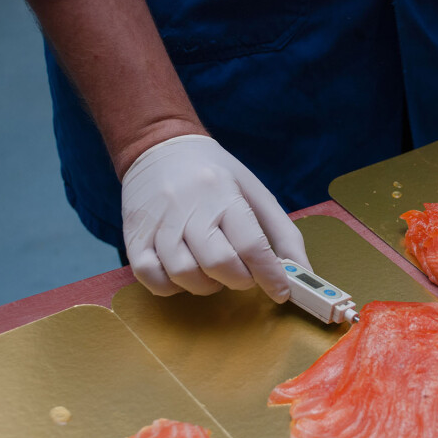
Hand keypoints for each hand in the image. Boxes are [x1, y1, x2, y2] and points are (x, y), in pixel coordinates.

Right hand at [121, 135, 310, 301]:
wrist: (160, 146)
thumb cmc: (216, 176)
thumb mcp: (256, 194)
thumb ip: (283, 235)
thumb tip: (303, 274)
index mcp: (224, 194)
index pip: (251, 245)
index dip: (270, 275)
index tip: (281, 291)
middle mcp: (189, 207)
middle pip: (218, 263)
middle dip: (240, 279)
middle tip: (245, 273)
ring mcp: (158, 223)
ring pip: (184, 274)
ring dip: (207, 284)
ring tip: (215, 271)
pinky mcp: (134, 235)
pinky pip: (150, 277)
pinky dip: (171, 286)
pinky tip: (186, 273)